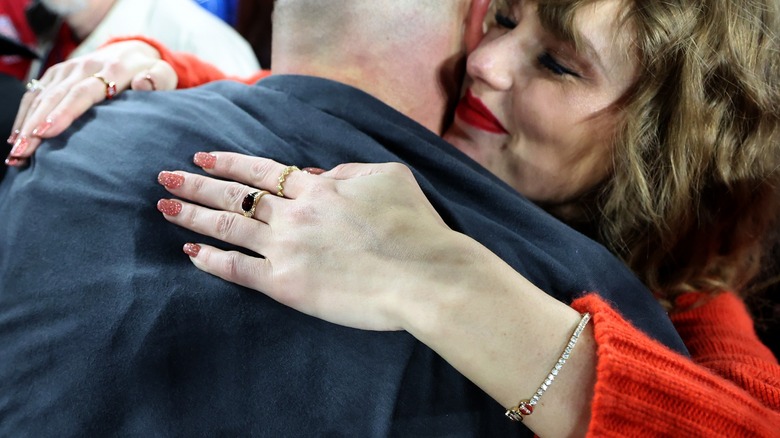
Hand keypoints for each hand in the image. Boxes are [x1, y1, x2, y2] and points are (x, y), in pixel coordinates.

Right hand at [6, 40, 177, 165]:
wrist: (133, 52)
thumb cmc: (152, 73)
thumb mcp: (164, 75)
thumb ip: (158, 79)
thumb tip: (142, 83)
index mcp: (112, 70)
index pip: (82, 92)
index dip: (63, 112)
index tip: (46, 132)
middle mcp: (85, 66)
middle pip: (55, 97)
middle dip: (35, 125)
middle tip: (23, 153)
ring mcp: (68, 69)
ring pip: (41, 96)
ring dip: (25, 124)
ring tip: (16, 153)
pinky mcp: (57, 73)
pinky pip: (35, 93)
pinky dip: (24, 115)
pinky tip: (17, 138)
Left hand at [155, 153, 479, 330]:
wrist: (425, 275)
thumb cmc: (415, 228)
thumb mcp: (389, 177)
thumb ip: (348, 172)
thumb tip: (317, 177)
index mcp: (319, 189)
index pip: (263, 171)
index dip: (230, 161)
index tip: (203, 154)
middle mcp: (296, 215)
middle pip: (236, 196)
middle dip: (198, 184)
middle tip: (165, 177)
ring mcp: (287, 249)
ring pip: (229, 228)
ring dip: (194, 216)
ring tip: (166, 207)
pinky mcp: (287, 285)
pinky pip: (239, 270)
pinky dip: (212, 261)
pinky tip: (191, 255)